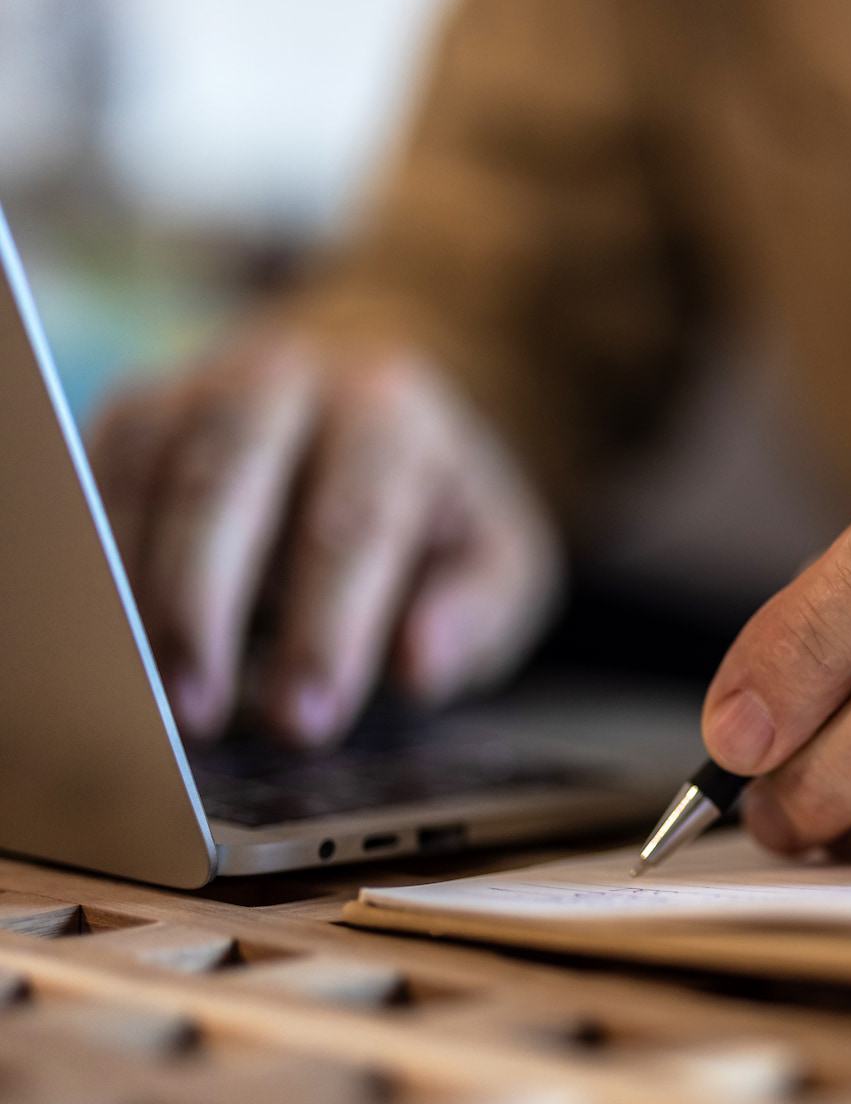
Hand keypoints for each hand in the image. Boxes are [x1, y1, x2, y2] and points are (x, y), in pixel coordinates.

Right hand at [88, 331, 560, 745]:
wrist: (381, 403)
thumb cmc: (441, 506)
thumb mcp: (499, 557)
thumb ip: (474, 612)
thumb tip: (420, 664)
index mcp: (390, 413)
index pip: (352, 523)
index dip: (325, 629)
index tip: (305, 722)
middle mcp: (287, 382)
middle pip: (221, 484)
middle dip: (202, 606)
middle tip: (198, 715)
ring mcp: (199, 390)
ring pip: (143, 481)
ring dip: (136, 595)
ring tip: (150, 699)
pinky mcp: (138, 416)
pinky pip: (97, 487)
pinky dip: (101, 569)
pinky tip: (118, 647)